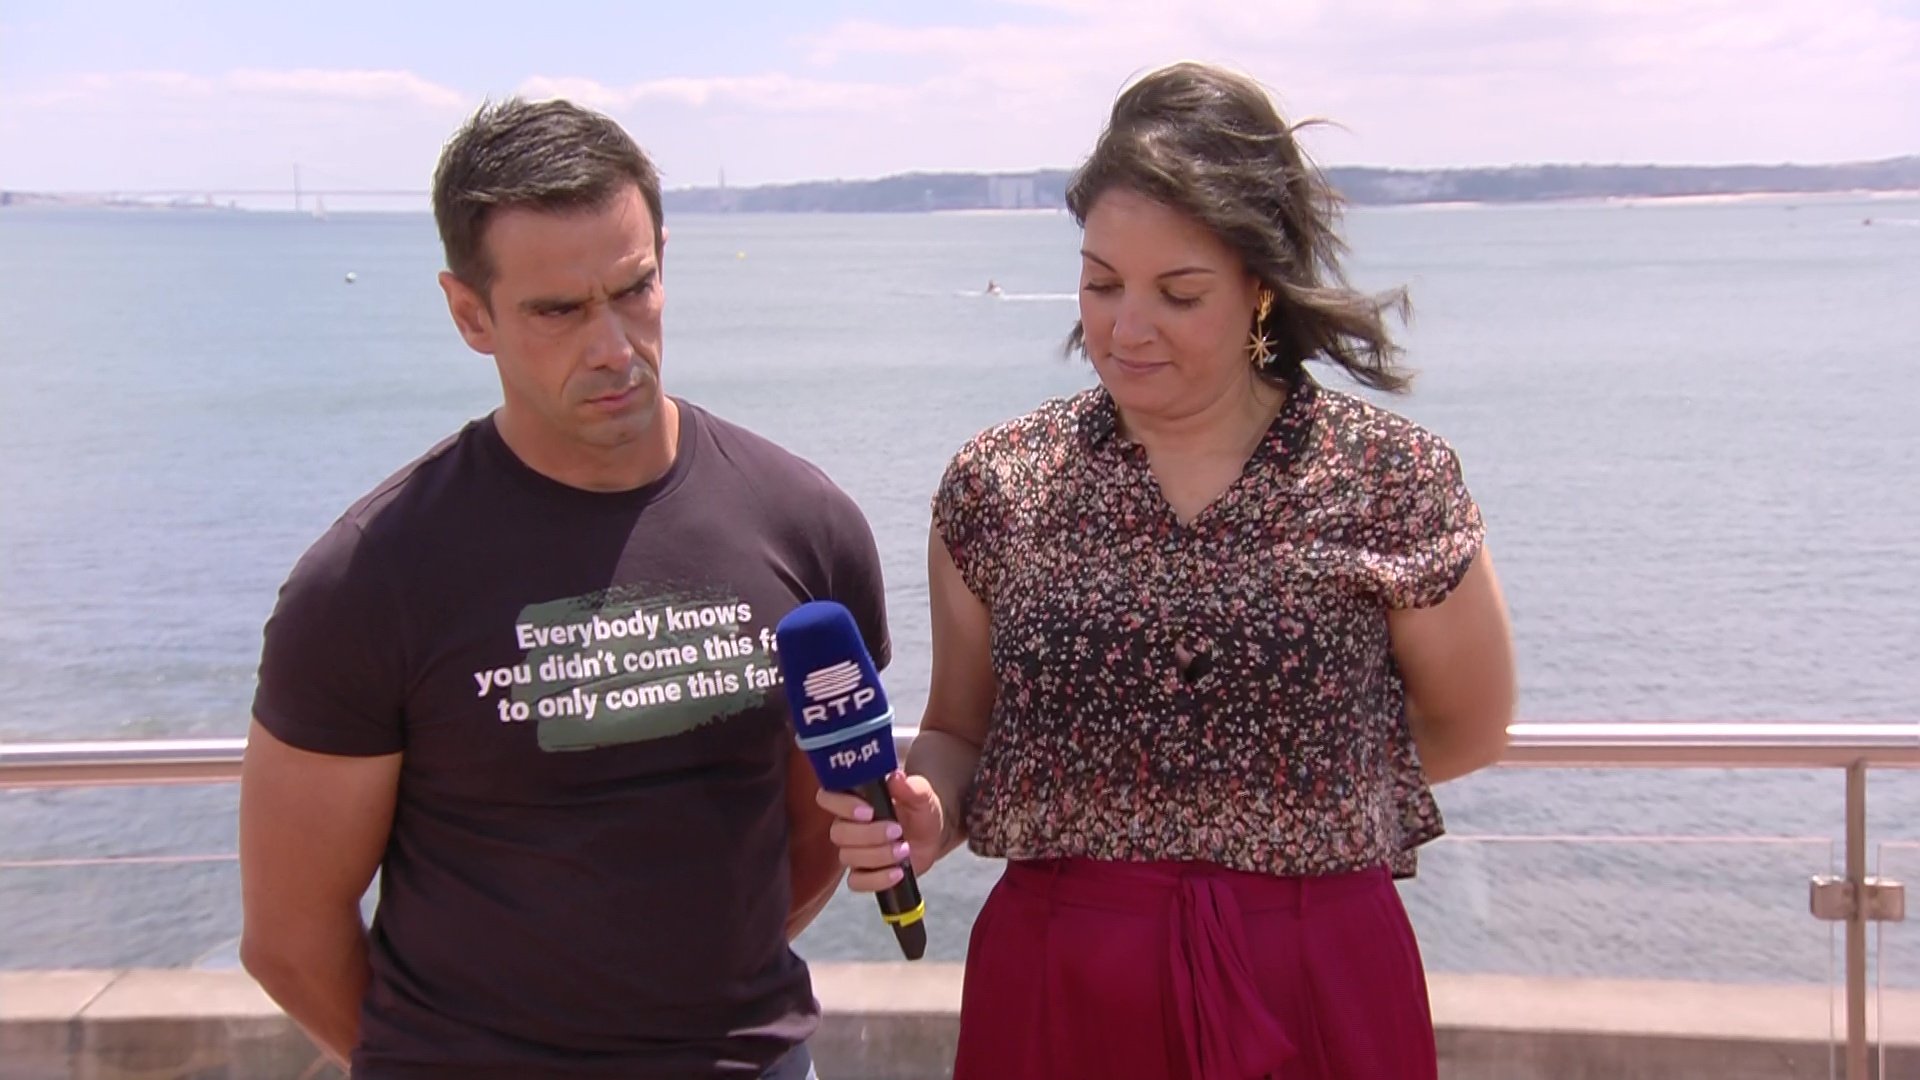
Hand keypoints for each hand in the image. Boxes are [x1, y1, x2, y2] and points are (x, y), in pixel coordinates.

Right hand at [815, 770, 945, 891]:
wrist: (930, 837)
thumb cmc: (918, 811)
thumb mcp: (922, 796)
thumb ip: (912, 788)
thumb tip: (897, 778)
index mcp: (854, 799)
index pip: (828, 797)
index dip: (842, 805)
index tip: (868, 811)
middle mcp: (847, 825)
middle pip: (838, 832)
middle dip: (868, 834)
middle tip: (897, 831)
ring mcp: (852, 851)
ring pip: (848, 856)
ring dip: (878, 855)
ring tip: (904, 849)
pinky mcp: (861, 874)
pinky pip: (856, 883)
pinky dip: (878, 879)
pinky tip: (897, 872)